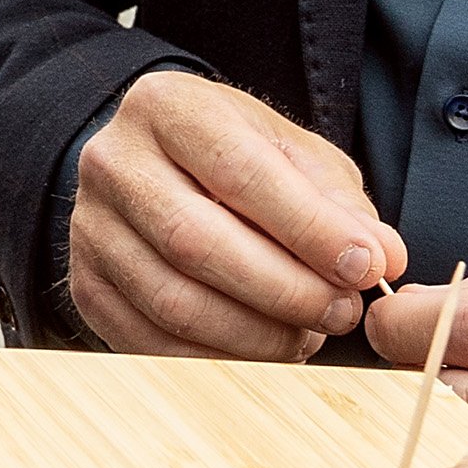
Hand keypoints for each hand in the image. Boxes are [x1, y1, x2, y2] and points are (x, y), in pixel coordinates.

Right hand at [66, 70, 409, 360]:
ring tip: (307, 335)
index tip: (364, 268)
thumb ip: (341, 204)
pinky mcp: (86, 286)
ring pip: (173, 301)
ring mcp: (90, 226)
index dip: (308, 229)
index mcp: (167, 107)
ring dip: (257, 335)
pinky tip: (261, 350)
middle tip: (342, 313)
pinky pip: (150, 342)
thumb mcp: (296, 157)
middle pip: (195, 242)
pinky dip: (217, 359)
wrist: (163, 174)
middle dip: (285, 291)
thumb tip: (381, 259)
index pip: (238, 172)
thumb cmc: (242, 164)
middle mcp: (112, 161)